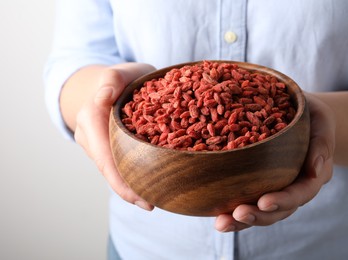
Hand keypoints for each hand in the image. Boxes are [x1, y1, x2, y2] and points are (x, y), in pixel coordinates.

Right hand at [74, 62, 155, 209]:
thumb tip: (104, 96)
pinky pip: (118, 163)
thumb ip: (112, 78)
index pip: (104, 155)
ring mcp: (97, 143)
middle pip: (108, 168)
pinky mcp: (107, 146)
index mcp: (91, 117)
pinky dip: (131, 175)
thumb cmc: (120, 78)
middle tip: (151, 203)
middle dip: (128, 188)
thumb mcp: (119, 72)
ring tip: (152, 200)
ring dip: (130, 186)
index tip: (139, 196)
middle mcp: (90, 135)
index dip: (120, 179)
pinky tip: (147, 186)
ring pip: (112, 169)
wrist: (110, 83)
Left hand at [215, 93, 335, 231]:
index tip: (263, 202)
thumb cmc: (311, 115)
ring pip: (262, 211)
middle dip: (258, 216)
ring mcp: (277, 189)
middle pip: (280, 210)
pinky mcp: (260, 185)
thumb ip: (322, 142)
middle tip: (238, 214)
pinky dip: (233, 210)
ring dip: (242, 220)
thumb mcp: (321, 119)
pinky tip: (217, 215)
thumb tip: (315, 170)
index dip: (283, 200)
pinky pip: (249, 200)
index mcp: (313, 175)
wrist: (302, 117)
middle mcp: (295, 187)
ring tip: (221, 224)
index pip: (301, 193)